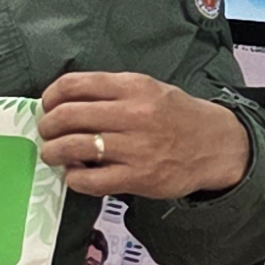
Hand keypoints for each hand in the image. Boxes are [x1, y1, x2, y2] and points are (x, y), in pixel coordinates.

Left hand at [39, 73, 250, 200]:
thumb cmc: (176, 116)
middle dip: (47, 125)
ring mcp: (136, 147)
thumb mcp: (149, 90)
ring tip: (53, 153)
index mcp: (134, 87)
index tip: (47, 105)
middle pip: (68, 115)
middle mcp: (134, 114)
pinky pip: (90, 180)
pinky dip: (73, 178)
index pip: (74, 84)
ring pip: (73, 146)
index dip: (51, 96)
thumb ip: (111, 92)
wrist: (217, 146)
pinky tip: (75, 174)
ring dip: (53, 151)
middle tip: (47, 132)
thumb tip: (63, 102)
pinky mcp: (138, 177)